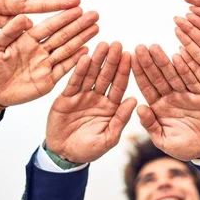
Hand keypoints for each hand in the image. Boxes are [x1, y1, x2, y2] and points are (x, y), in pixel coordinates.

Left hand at [0, 8, 98, 105]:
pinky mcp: (48, 80)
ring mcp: (45, 64)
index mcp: (27, 39)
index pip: (49, 26)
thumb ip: (8, 32)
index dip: (63, 17)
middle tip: (94, 14)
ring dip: (82, 39)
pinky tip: (88, 51)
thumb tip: (24, 17)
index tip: (78, 7)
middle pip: (63, 35)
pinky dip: (77, 60)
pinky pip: (64, 69)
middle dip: (79, 25)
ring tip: (96, 28)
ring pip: (67, 49)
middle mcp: (39, 50)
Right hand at [46, 42, 136, 162]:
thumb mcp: (108, 138)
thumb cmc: (89, 149)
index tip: (130, 55)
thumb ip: (121, 119)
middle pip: (106, 76)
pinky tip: (85, 57)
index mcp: (111, 107)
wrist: (64, 155)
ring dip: (97, 60)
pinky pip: (74, 81)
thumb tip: (135, 100)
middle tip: (117, 44)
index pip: (120, 86)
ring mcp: (82, 96)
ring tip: (102, 45)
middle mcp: (98, 97)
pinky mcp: (67, 97)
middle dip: (112, 60)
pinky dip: (79, 70)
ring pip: (91, 75)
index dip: (124, 71)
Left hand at [132, 44, 199, 160]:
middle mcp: (170, 97)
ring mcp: (186, 94)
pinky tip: (178, 55)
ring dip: (164, 61)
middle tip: (140, 47)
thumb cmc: (186, 147)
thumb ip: (151, 125)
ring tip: (154, 47)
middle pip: (157, 77)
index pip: (146, 87)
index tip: (130, 60)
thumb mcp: (164, 141)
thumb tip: (139, 108)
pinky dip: (186, 68)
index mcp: (159, 107)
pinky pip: (193, 79)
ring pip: (173, 74)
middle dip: (148, 62)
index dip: (138, 74)